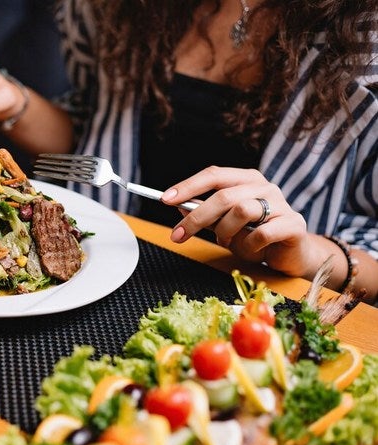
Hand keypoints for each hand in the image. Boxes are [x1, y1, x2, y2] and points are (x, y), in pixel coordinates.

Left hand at [161, 166, 317, 276]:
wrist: (291, 254)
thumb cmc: (255, 237)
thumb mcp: (224, 225)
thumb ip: (205, 213)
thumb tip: (177, 205)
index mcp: (246, 179)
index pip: (214, 175)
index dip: (188, 186)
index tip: (165, 199)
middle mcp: (264, 186)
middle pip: (223, 195)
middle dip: (196, 217)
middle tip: (178, 235)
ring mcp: (281, 204)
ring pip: (242, 211)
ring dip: (226, 232)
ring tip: (226, 243)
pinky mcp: (293, 224)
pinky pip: (262, 234)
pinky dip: (249, 246)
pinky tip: (251, 250)